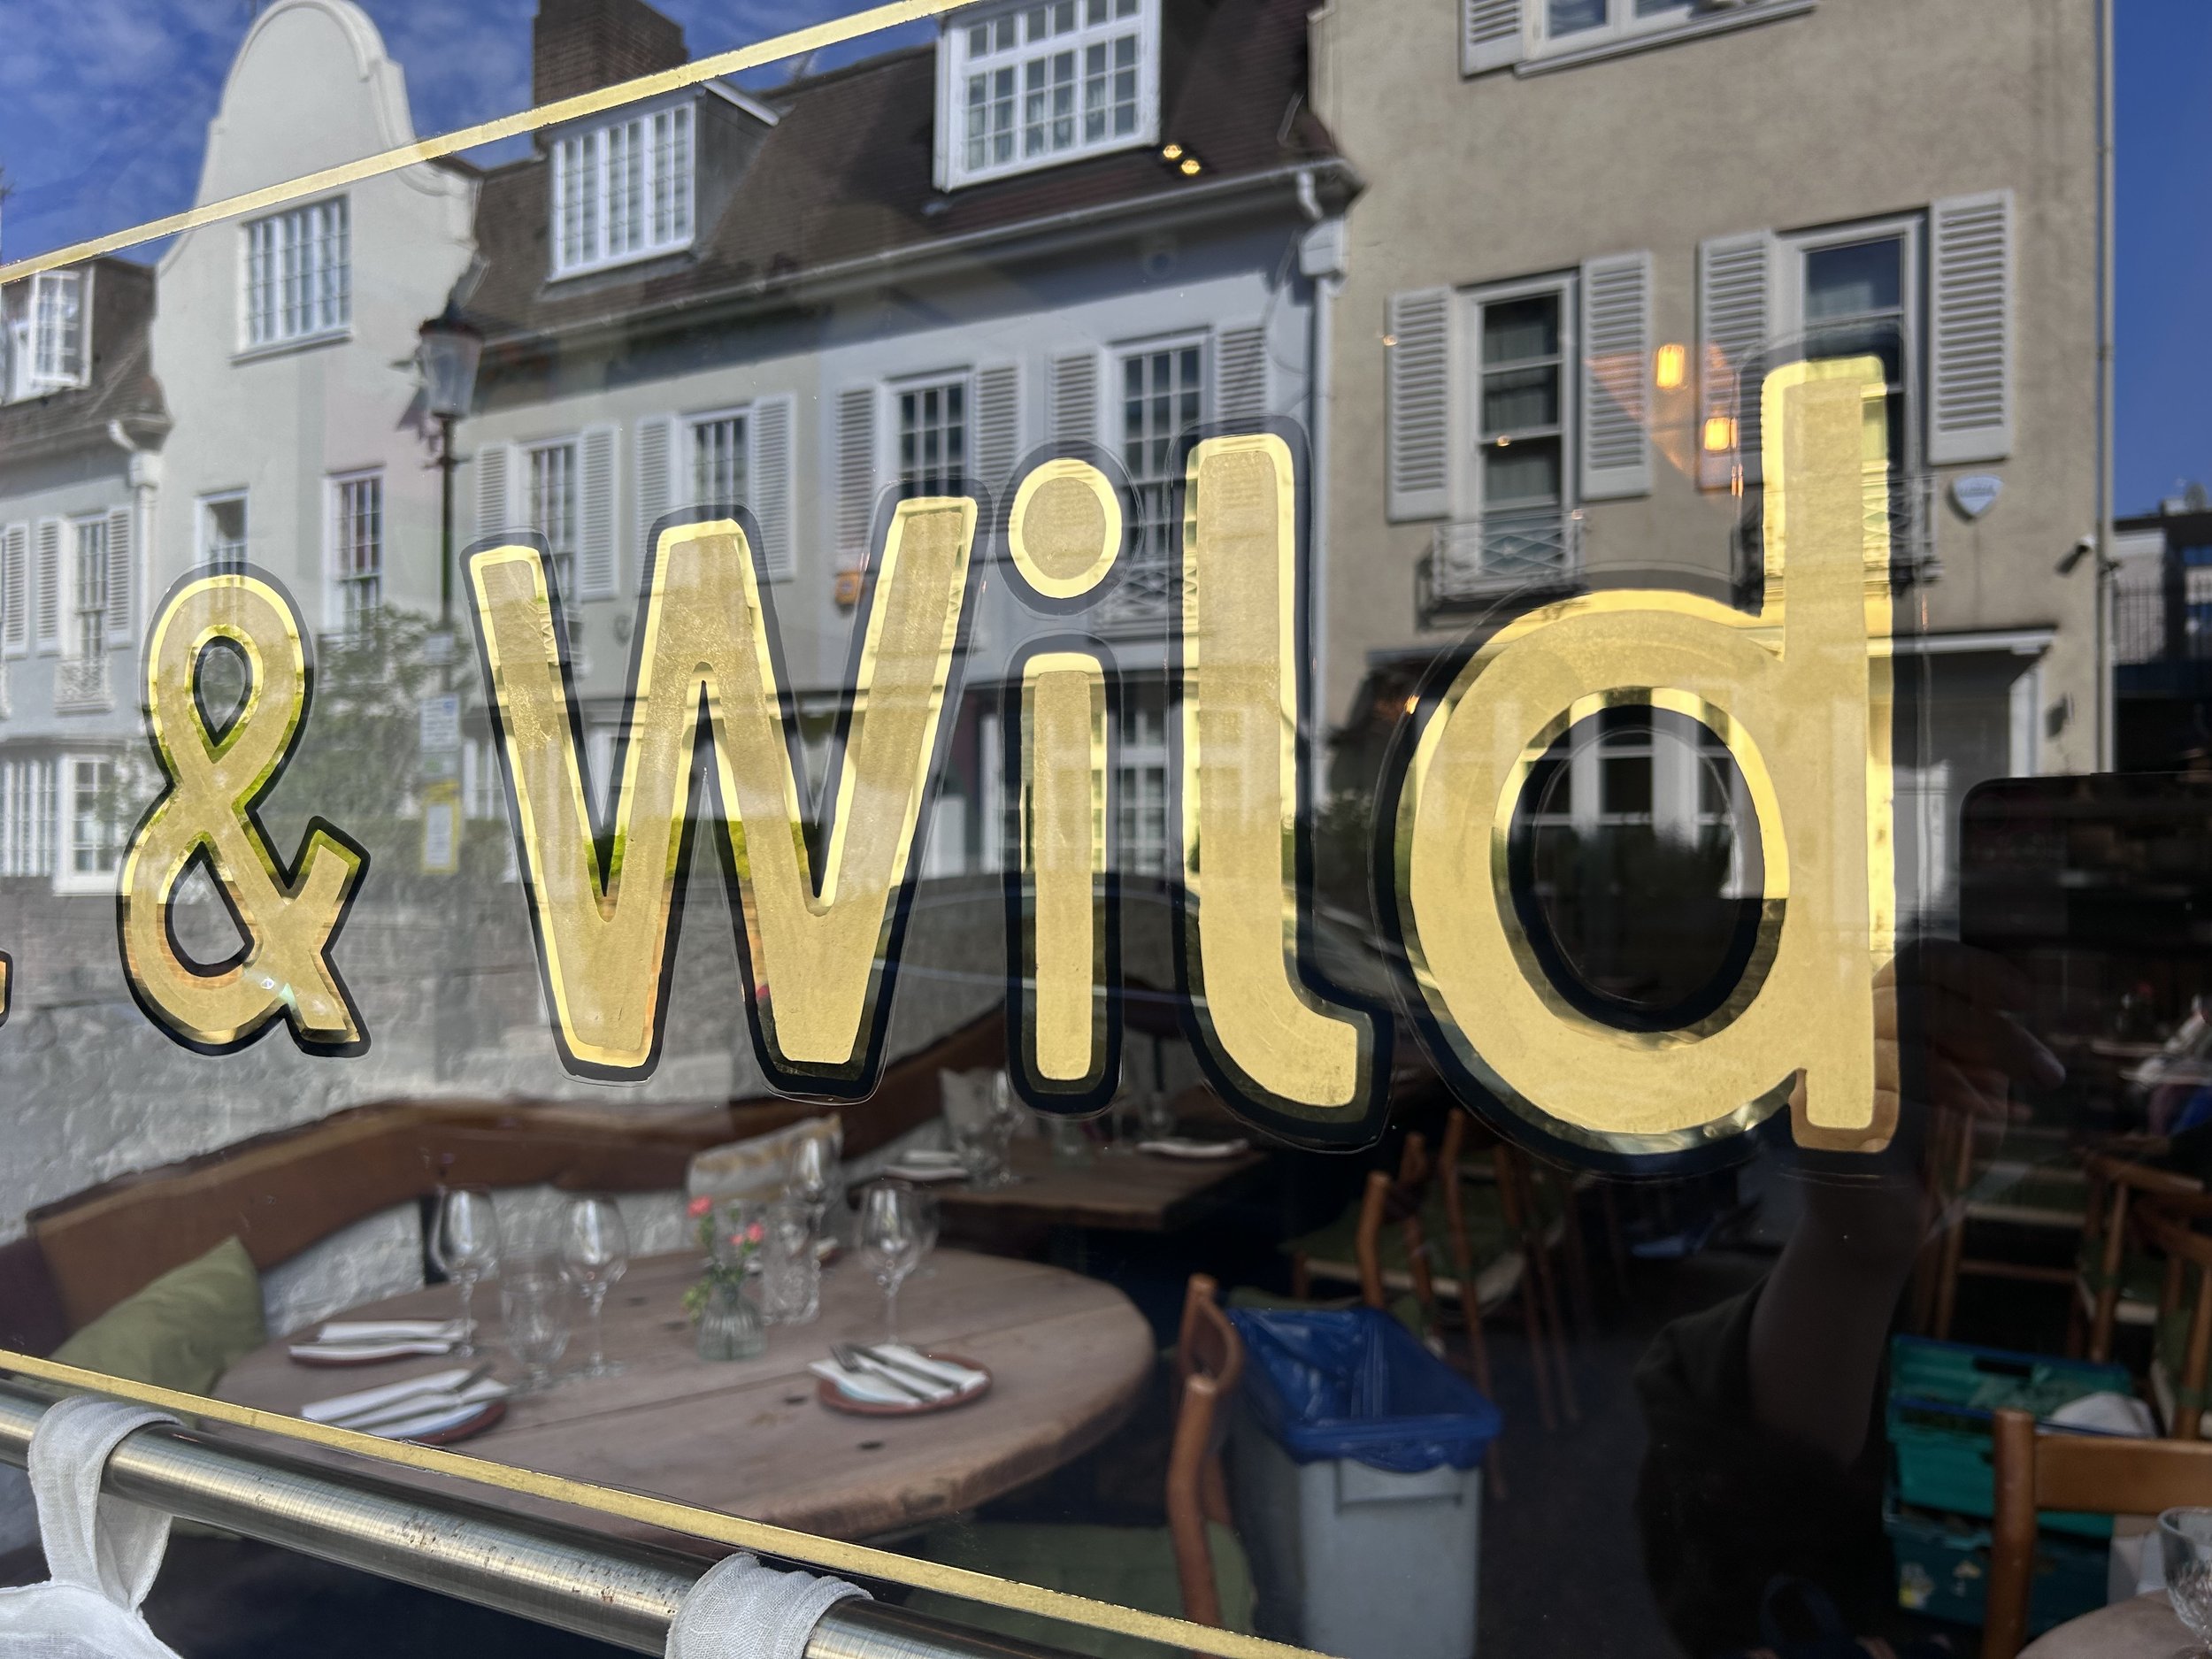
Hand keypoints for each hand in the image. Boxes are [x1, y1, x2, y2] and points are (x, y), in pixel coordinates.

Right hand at [1753, 941, 2061, 1463]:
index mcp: (1873, 1017)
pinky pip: (1892, 1099)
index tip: (2026, 997)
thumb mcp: (1969, 1090)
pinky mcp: (1821, 1119)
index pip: (1916, 962)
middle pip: (1921, 998)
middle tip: (2049, 1076)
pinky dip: (1940, 1121)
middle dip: (1997, 1035)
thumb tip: (2014, 1005)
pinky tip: (1956, 1144)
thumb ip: (1976, 1047)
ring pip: (1907, 1046)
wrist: (1876, 1235)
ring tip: (1995, 1124)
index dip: (1973, 967)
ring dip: (1967, 1088)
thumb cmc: (1926, 1160)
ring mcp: (1824, 1074)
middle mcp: (1840, 1036)